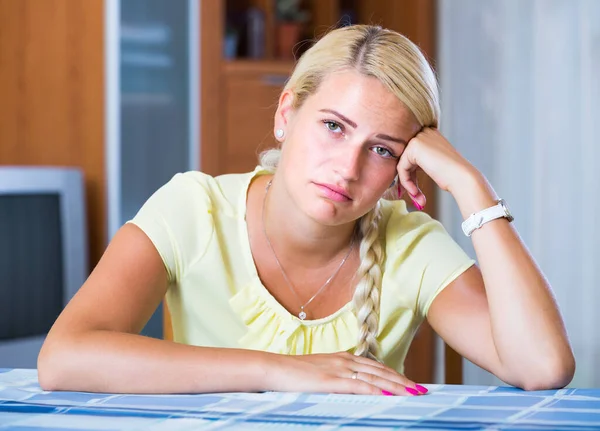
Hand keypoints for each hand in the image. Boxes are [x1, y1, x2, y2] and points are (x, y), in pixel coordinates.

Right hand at [267, 351, 425, 395]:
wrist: (274, 368)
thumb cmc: (294, 373)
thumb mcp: (319, 372)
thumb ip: (337, 377)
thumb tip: (352, 386)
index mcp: (343, 358)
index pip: (376, 367)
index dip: (395, 375)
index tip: (410, 383)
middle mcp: (345, 361)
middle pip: (380, 370)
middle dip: (403, 381)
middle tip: (421, 390)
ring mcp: (338, 369)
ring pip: (374, 377)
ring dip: (396, 385)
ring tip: (413, 393)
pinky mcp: (330, 381)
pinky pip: (357, 385)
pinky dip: (375, 389)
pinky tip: (387, 395)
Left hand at [397, 128, 478, 208]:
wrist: (462, 177)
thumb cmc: (452, 175)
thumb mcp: (433, 164)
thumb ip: (419, 163)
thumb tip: (403, 172)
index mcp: (430, 135)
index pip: (411, 155)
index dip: (411, 174)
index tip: (415, 191)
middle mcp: (424, 132)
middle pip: (405, 159)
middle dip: (408, 179)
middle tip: (416, 196)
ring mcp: (419, 138)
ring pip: (402, 164)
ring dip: (407, 183)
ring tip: (417, 197)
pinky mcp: (414, 147)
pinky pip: (401, 168)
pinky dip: (406, 182)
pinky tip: (415, 192)